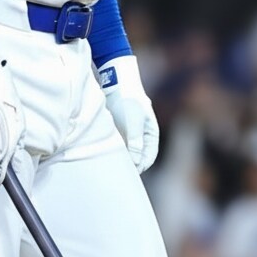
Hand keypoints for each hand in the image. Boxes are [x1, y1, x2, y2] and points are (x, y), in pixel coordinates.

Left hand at [99, 55, 158, 172]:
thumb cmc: (128, 101)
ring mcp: (130, 131)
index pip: (149, 157)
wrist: (116, 81)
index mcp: (151, 133)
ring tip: (111, 166)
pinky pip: (118, 144)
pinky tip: (105, 155)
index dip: (140, 166)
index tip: (130, 175)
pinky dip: (114, 150)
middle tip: (119, 175)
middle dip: (130, 165)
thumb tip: (136, 162)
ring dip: (121, 158)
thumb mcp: (133, 122)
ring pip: (127, 151)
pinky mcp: (119, 127)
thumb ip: (135, 143)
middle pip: (138, 155)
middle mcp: (141, 134)